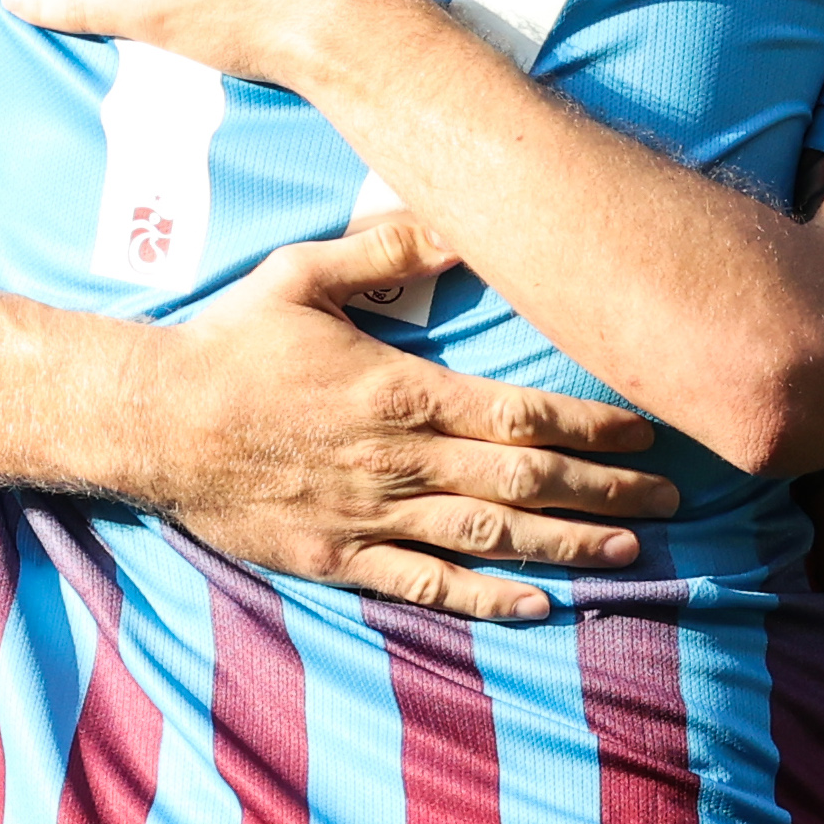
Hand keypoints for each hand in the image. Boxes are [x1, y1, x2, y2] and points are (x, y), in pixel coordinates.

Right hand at [140, 221, 679, 621]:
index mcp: (401, 394)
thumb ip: (387, 247)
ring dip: (568, 547)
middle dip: (606, 491)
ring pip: (489, 542)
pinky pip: (425, 586)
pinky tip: (538, 607)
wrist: (151, 422)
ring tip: (633, 552)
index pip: (521, 415)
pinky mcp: (339, 560)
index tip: (648, 428)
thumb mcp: (303, 274)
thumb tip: (460, 216)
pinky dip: (485, 600)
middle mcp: (398, 463)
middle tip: (673, 498)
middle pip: (523, 486)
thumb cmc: (230, 343)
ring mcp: (370, 519)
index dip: (592, 426)